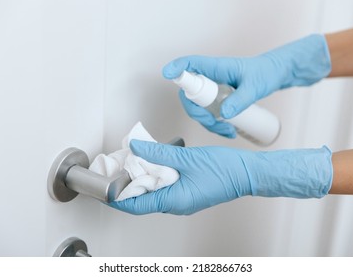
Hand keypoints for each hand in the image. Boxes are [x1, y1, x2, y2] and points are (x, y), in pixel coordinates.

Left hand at [110, 140, 332, 214]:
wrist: (248, 173)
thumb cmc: (224, 170)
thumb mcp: (187, 159)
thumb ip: (159, 154)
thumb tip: (136, 148)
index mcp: (174, 201)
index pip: (136, 205)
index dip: (118, 197)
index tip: (104, 188)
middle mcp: (177, 204)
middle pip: (143, 199)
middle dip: (128, 185)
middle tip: (118, 168)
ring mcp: (183, 199)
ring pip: (154, 192)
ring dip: (143, 178)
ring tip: (134, 161)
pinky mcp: (188, 192)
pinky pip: (166, 187)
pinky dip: (156, 175)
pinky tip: (156, 161)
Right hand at [163, 34, 330, 137]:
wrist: (275, 75)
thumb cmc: (265, 73)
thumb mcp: (255, 86)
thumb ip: (241, 100)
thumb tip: (224, 115)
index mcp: (217, 67)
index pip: (190, 63)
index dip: (176, 68)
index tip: (167, 74)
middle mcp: (211, 78)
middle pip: (190, 95)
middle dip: (198, 113)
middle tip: (215, 124)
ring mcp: (213, 89)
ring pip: (198, 108)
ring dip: (208, 123)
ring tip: (228, 132)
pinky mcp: (218, 99)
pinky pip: (209, 113)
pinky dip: (214, 124)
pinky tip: (228, 130)